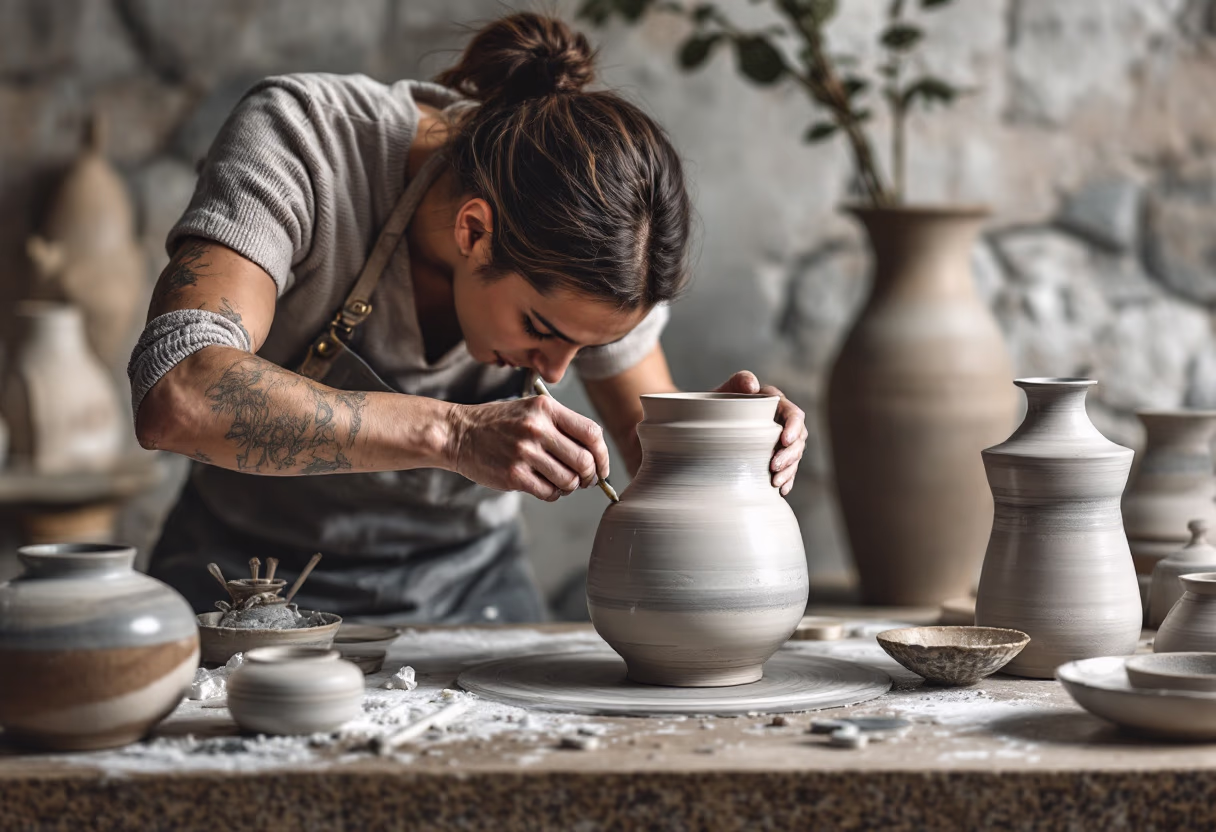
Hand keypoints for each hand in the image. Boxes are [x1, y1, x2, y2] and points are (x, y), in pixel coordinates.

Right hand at [445, 396, 609, 501]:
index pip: (591, 433)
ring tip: (561, 483)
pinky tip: (545, 487)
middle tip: (585, 480)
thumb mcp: (530, 410)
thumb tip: (594, 456)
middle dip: (590, 476)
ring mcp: (524, 452)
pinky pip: (548, 492)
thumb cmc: (498, 424)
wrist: (458, 433)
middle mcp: (537, 428)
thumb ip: (560, 426)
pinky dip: (553, 494)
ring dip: (570, 487)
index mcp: (546, 409)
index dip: (603, 455)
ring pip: (569, 480)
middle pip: (584, 461)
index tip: (601, 467)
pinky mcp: (513, 475)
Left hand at [713, 371, 806, 495]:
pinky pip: (787, 469)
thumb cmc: (717, 403)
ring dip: (789, 470)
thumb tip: (753, 386)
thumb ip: (739, 381)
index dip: (794, 427)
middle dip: (790, 454)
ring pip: (795, 456)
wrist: (705, 422)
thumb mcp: (726, 390)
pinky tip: (780, 490)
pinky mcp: (774, 456)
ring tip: (775, 482)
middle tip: (774, 467)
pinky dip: (787, 480)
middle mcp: (782, 422)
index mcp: (775, 403)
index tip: (784, 440)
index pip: (793, 414)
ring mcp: (779, 441)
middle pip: (799, 439)